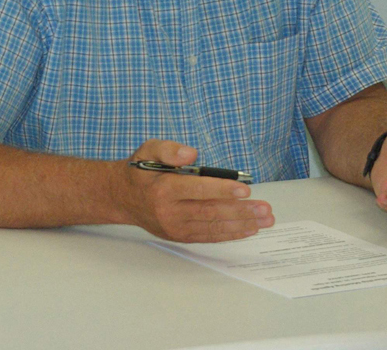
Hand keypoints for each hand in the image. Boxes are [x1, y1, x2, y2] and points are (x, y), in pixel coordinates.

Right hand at [117, 139, 273, 242]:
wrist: (122, 197)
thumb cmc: (139, 171)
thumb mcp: (148, 149)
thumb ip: (169, 149)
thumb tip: (191, 154)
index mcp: (164, 189)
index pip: (198, 190)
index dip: (223, 190)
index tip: (246, 189)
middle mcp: (169, 212)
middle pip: (210, 212)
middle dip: (241, 211)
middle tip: (265, 209)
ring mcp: (175, 227)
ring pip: (213, 227)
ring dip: (242, 224)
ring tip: (264, 220)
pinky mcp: (180, 236)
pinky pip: (208, 236)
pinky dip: (229, 234)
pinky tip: (248, 229)